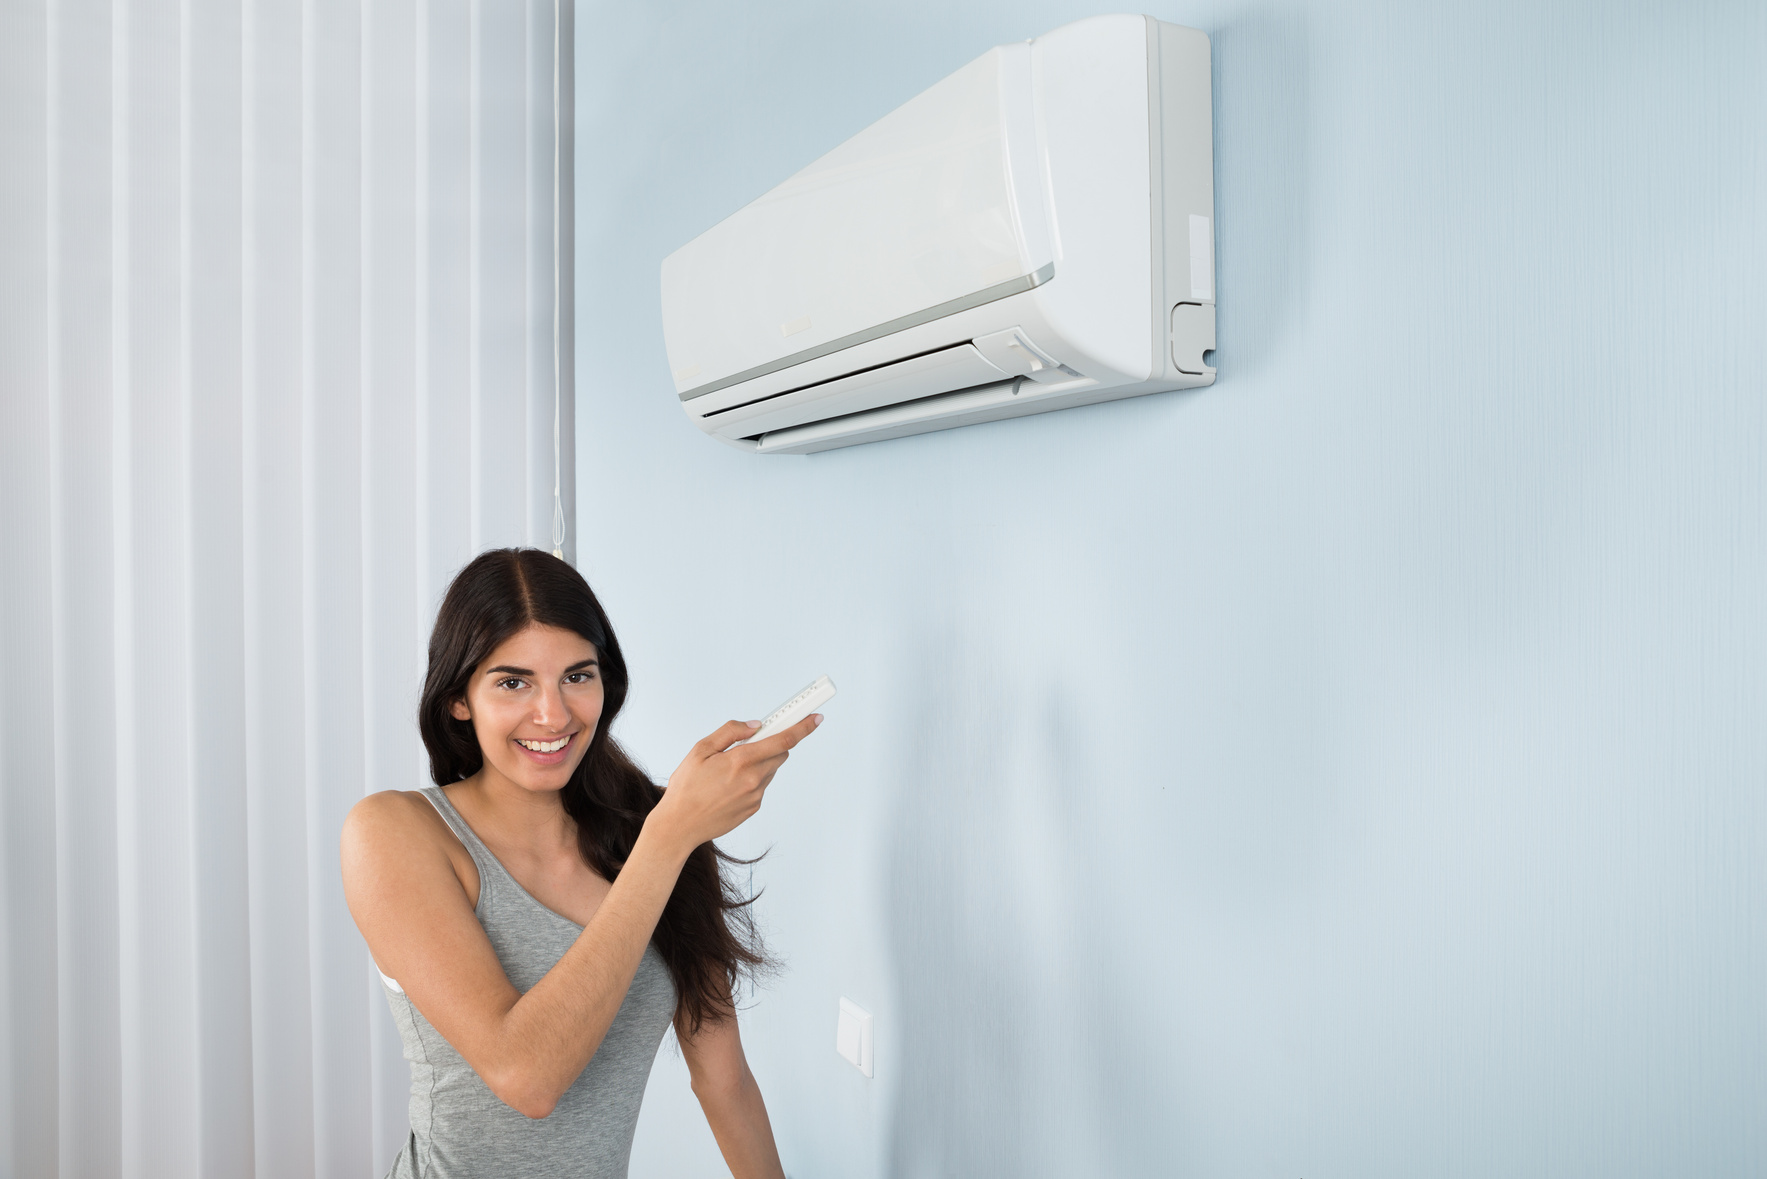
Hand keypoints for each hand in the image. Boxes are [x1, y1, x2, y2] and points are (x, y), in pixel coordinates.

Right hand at [647, 714, 821, 856]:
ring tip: (728, 770)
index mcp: (741, 760)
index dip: (803, 727)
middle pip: (780, 753)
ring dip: (759, 763)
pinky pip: (760, 786)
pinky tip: (728, 786)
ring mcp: (755, 796)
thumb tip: (755, 725)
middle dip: (771, 743)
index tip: (816, 717)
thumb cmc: (686, 786)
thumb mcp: (700, 750)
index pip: (783, 739)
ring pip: (770, 770)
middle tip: (753, 741)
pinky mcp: (754, 808)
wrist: (679, 826)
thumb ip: (730, 732)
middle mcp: (753, 779)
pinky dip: (751, 780)